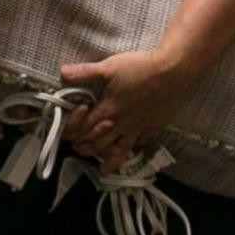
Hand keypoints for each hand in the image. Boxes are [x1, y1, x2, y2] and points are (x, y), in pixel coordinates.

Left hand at [60, 49, 193, 168]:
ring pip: (120, 149)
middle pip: (99, 142)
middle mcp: (121, 122)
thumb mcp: (109, 66)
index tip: (69, 135)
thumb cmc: (140, 68)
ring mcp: (138, 127)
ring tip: (102, 167)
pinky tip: (132, 153)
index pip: (85, 128)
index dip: (75, 133)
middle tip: (79, 150)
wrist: (172, 71)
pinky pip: (142, 143)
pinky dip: (134, 150)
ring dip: (108, 158)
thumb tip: (62, 73)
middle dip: (87, 147)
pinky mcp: (153, 126)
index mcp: (108, 109)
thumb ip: (85, 72)